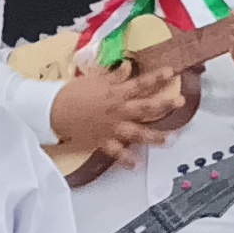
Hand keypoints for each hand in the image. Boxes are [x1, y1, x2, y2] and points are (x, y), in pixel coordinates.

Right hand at [49, 64, 176, 157]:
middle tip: (180, 102)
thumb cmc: (73, 93)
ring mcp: (112, 128)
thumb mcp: (94, 79)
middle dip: (165, 105)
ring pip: (138, 133)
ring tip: (171, 140)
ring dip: (155, 138)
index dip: (157, 77)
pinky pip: (117, 153)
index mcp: (116, 93)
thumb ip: (114, 75)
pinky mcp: (103, 141)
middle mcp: (119, 111)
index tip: (172, 72)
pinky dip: (126, 160)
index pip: (141, 83)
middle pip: (147, 108)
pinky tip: (136, 165)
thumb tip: (128, 67)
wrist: (54, 110)